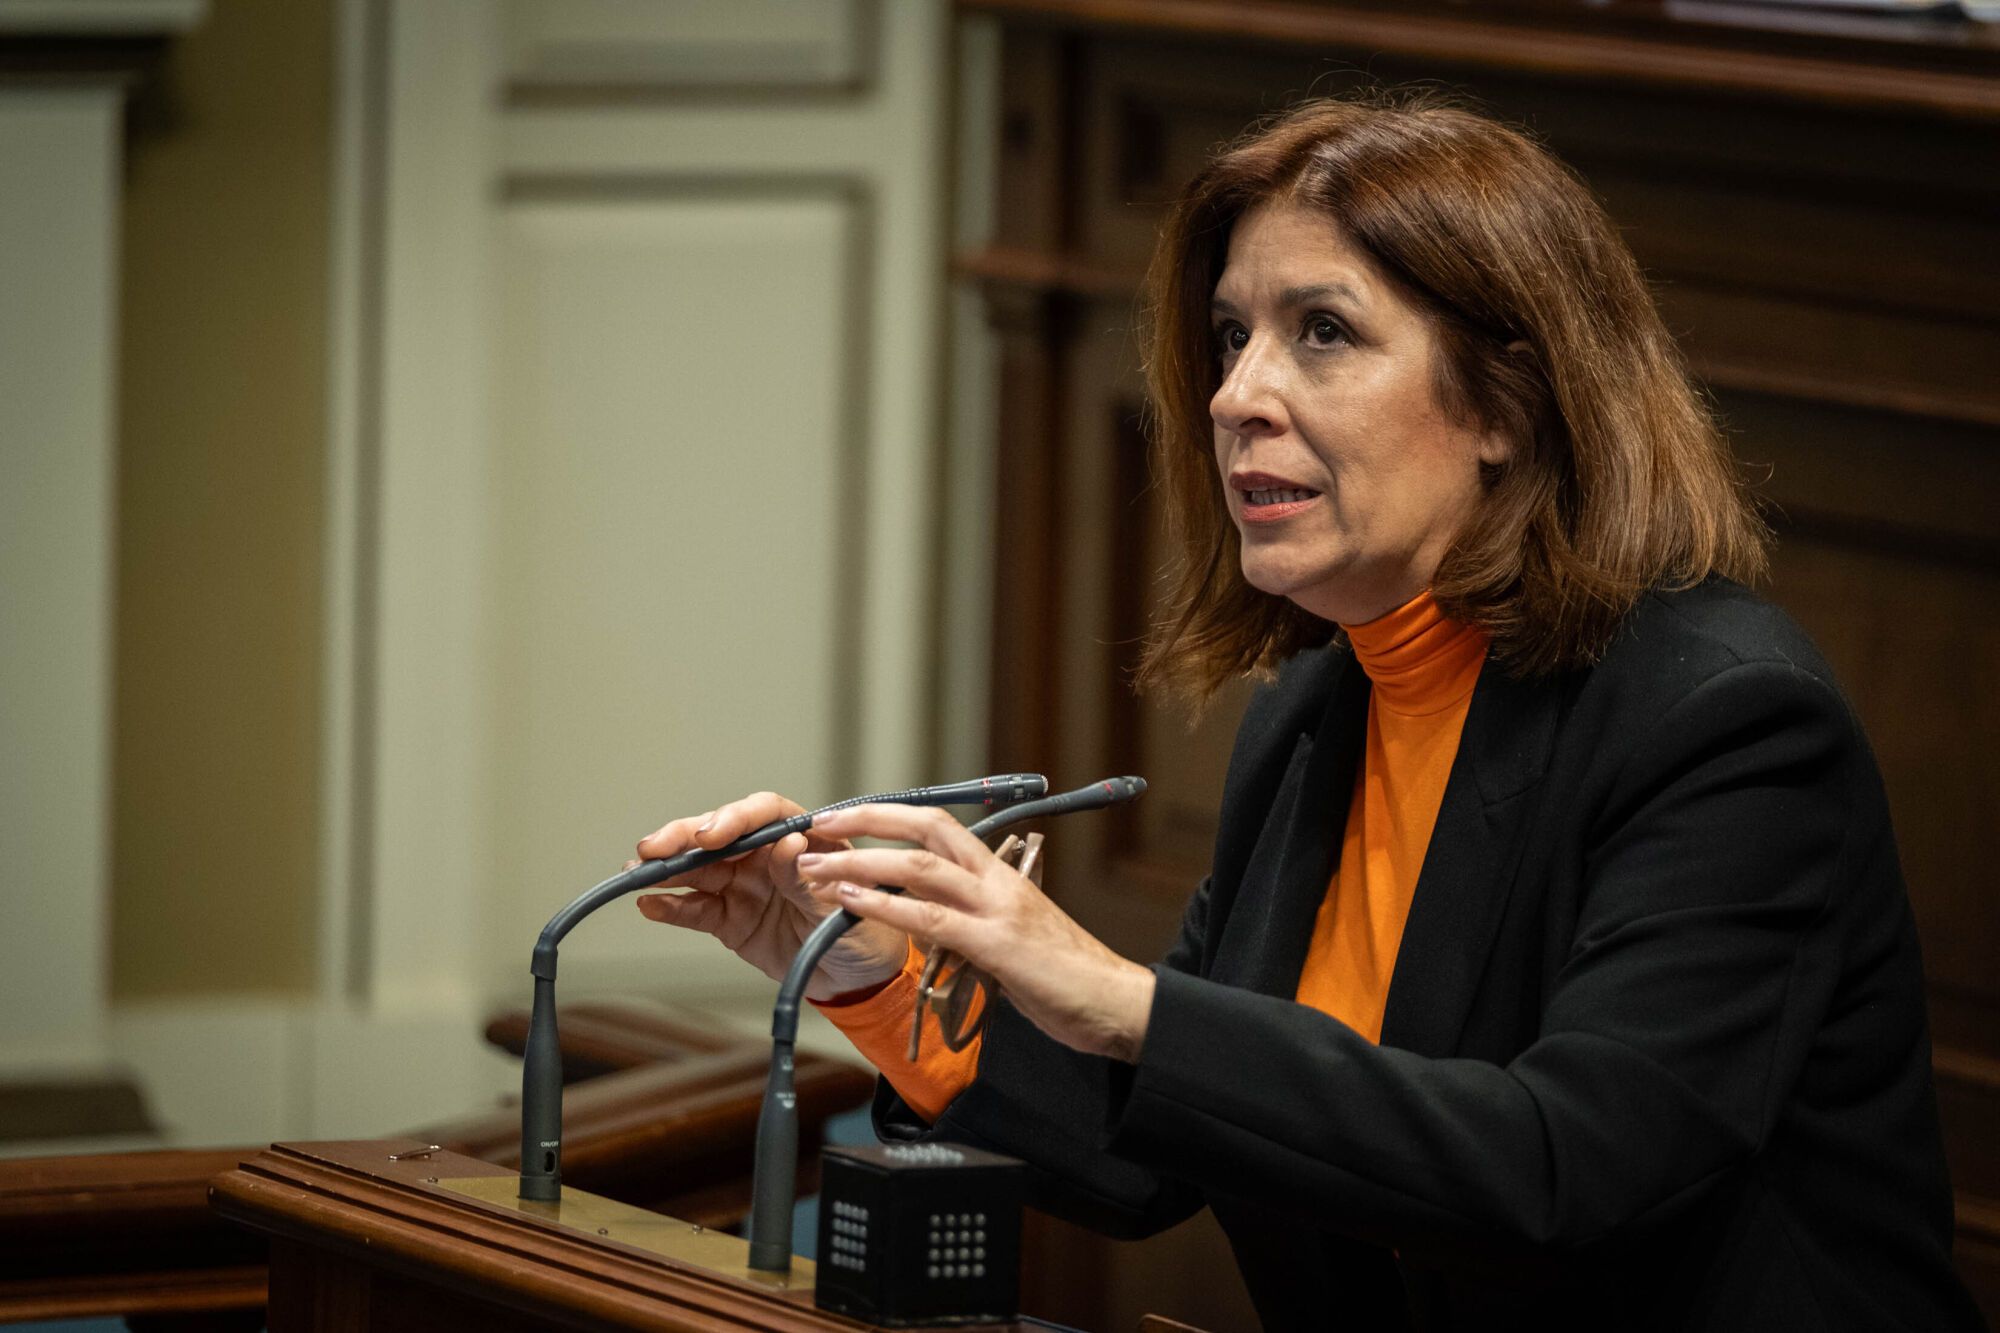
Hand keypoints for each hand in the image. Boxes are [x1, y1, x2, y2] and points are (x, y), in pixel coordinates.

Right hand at [632, 792, 908, 1001]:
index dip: (735, 818)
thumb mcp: (845, 907)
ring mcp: (745, 885)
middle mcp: (767, 855)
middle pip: (720, 836)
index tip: (711, 834)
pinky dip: (671, 907)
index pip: (764, 814)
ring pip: (699, 869)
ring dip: (667, 869)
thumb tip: (789, 845)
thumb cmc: (864, 932)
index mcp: (803, 838)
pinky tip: (650, 905)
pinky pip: (695, 909)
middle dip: (684, 838)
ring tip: (637, 872)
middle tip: (655, 848)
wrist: (858, 981)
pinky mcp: (730, 919)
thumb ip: (813, 879)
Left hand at [794, 804, 1156, 1061]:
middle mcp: (997, 881)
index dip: (890, 817)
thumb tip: (933, 921)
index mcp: (1001, 876)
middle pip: (926, 827)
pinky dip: (883, 906)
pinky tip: (848, 901)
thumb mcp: (1014, 935)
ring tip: (816, 865)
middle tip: (820, 820)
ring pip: (920, 868)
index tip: (848, 818)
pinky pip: (931, 919)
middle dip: (868, 818)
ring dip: (860, 862)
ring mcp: (998, 910)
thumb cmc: (1067, 976)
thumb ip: (974, 920)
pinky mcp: (997, 946)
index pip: (939, 827)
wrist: (1117, 1003)